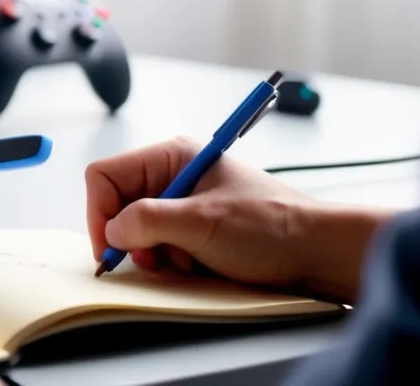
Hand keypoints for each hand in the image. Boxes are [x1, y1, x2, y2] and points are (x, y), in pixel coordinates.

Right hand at [85, 136, 387, 300]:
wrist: (318, 253)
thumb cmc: (272, 226)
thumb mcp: (201, 222)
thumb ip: (146, 221)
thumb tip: (111, 231)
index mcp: (173, 156)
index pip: (106, 175)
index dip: (100, 211)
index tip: (109, 246)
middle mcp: (175, 174)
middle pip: (118, 204)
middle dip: (131, 237)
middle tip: (153, 258)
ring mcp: (184, 202)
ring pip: (137, 229)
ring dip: (153, 252)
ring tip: (185, 260)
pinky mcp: (194, 228)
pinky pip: (159, 245)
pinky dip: (169, 260)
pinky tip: (195, 264)